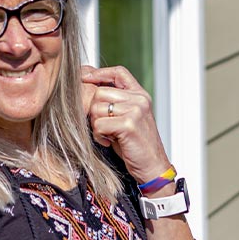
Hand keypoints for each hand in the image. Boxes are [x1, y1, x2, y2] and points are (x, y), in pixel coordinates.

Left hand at [81, 65, 172, 186]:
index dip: (100, 73)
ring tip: (107, 135)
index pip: (119, 72)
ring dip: (96, 124)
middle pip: (100, 92)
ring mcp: (135, 111)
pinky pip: (99, 124)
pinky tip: (109, 142)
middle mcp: (139, 99)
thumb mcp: (127, 116)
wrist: (153, 167)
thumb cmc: (135, 143)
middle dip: (94, 110)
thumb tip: (87, 83)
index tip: (85, 78)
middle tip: (102, 126)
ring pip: (97, 108)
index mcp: (140, 95)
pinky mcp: (129, 124)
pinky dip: (99, 135)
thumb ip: (115, 101)